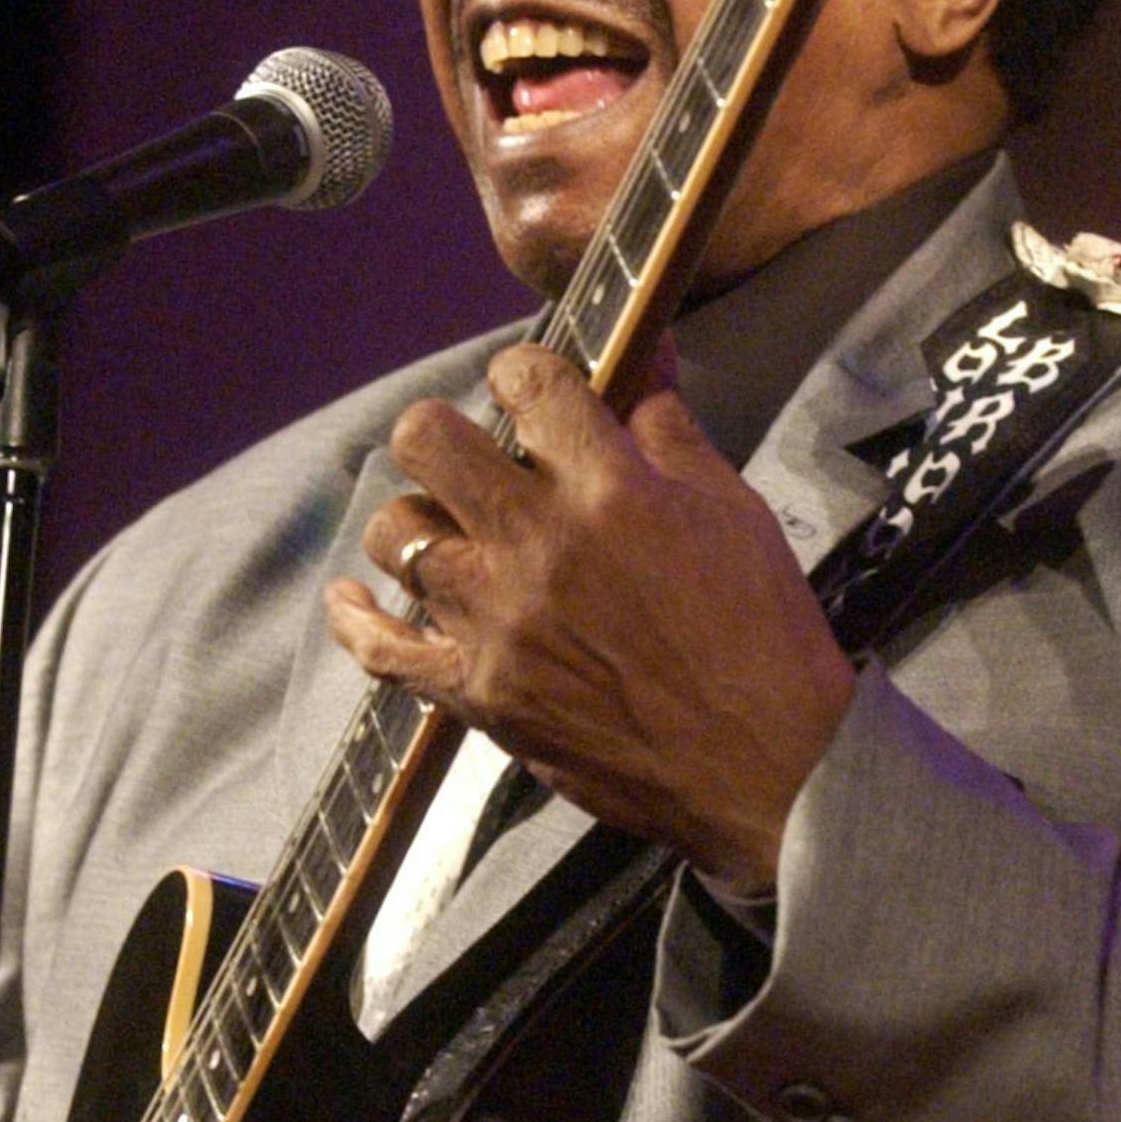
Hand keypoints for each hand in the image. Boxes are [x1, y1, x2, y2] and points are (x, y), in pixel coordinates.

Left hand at [325, 342, 856, 889]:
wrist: (768, 770)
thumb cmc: (763, 633)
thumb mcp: (731, 508)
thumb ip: (668, 425)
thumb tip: (641, 351)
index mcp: (609, 489)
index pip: (530, 383)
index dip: (525, 372)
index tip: (532, 389)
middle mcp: (538, 545)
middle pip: (428, 440)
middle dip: (446, 430)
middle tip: (476, 454)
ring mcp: (497, 622)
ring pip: (397, 533)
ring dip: (420, 521)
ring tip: (452, 533)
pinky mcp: (478, 694)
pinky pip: (381, 649)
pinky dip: (358, 619)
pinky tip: (352, 596)